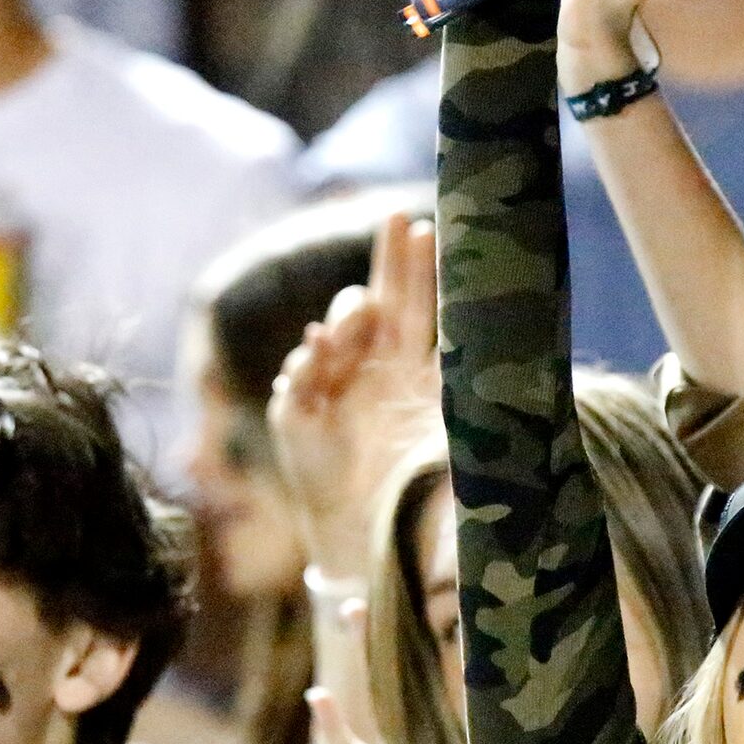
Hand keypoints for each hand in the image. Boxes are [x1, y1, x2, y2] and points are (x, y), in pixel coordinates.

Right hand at [267, 212, 441, 582]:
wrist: (368, 526)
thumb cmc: (412, 480)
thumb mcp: (442, 431)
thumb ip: (445, 385)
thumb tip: (426, 346)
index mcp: (412, 366)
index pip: (420, 305)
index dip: (420, 268)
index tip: (427, 228)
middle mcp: (373, 364)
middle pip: (381, 297)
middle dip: (390, 257)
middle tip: (399, 216)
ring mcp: (333, 380)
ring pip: (340, 325)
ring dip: (352, 318)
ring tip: (359, 322)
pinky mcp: (298, 408)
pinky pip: (303, 372)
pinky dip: (315, 360)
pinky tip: (322, 354)